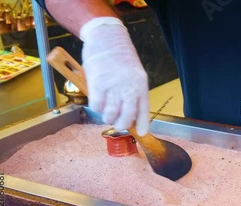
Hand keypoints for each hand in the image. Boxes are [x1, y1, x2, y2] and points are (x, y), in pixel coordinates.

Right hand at [80, 17, 148, 135]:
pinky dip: (96, 107)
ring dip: (107, 117)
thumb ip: (132, 90)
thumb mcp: (133, 73)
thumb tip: (128, 110)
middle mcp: (129, 87)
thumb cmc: (119, 55)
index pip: (143, 110)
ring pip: (110, 114)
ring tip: (106, 111)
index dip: (142, 124)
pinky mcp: (98, 84)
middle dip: (122, 124)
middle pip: (127, 116)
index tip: (141, 133)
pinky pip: (97, 106)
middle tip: (118, 123)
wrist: (107, 36)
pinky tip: (97, 101)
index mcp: (141, 84)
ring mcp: (113, 87)